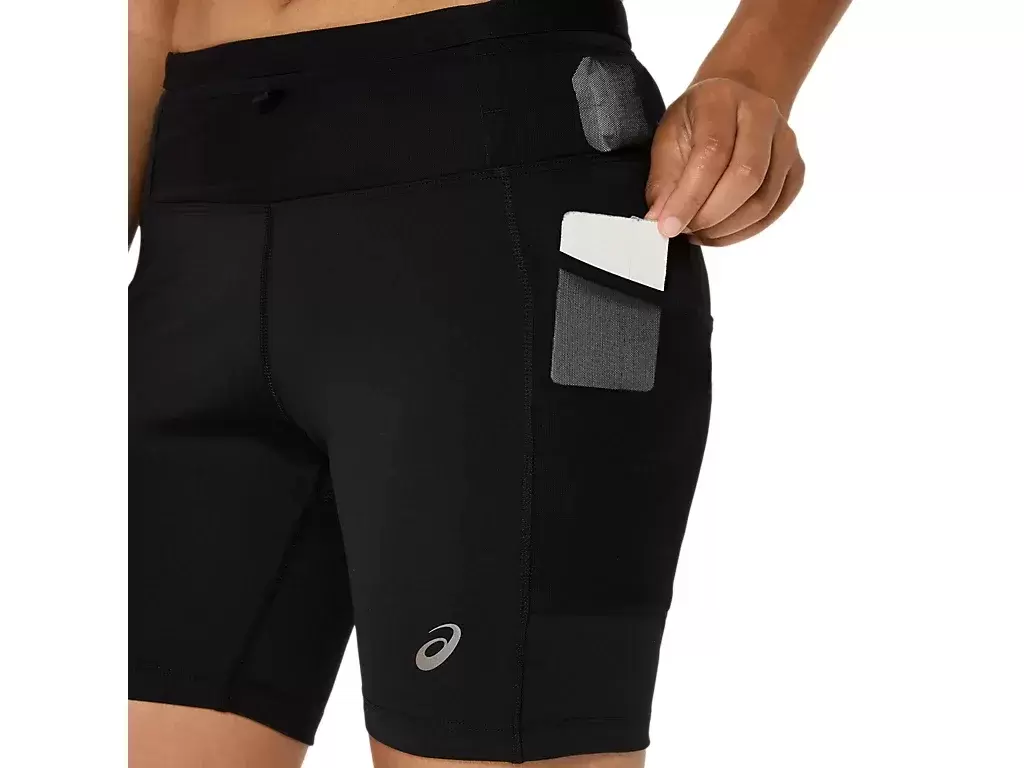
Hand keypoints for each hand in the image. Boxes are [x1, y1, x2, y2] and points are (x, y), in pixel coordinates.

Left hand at [645, 77, 804, 246]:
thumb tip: (660, 218)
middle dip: (711, 215)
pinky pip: (774, 211)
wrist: (734, 105)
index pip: (713, 152)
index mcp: (722, 99)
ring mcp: (786, 142)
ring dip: (726, 228)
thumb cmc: (697, 122)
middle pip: (746, 177)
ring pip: (764, 200)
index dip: (690, 196)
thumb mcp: (668, 138)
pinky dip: (743, 231)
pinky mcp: (796, 168)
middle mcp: (762, 115)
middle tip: (684, 230)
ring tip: (698, 232)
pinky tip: (718, 232)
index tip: (668, 225)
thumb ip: (663, 179)